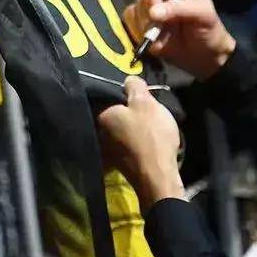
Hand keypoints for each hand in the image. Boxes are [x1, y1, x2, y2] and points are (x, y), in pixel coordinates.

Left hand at [98, 77, 184, 213]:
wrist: (157, 178)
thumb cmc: (151, 136)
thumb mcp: (146, 103)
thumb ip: (135, 86)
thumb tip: (127, 79)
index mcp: (101, 115)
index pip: (107, 95)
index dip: (124, 92)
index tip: (138, 92)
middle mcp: (99, 132)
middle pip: (115, 113)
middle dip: (129, 110)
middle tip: (148, 107)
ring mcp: (108, 149)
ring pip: (121, 129)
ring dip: (133, 127)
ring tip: (151, 124)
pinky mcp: (120, 163)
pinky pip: (127, 144)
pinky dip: (136, 141)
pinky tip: (149, 141)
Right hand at [123, 0, 235, 78]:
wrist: (206, 56)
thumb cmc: (209, 30)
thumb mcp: (203, 15)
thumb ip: (180, 9)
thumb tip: (153, 12)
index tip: (155, 12)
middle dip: (149, 17)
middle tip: (161, 30)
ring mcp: (150, 10)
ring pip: (133, 13)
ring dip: (146, 29)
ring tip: (164, 37)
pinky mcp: (143, 26)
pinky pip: (131, 27)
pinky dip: (140, 37)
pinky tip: (156, 43)